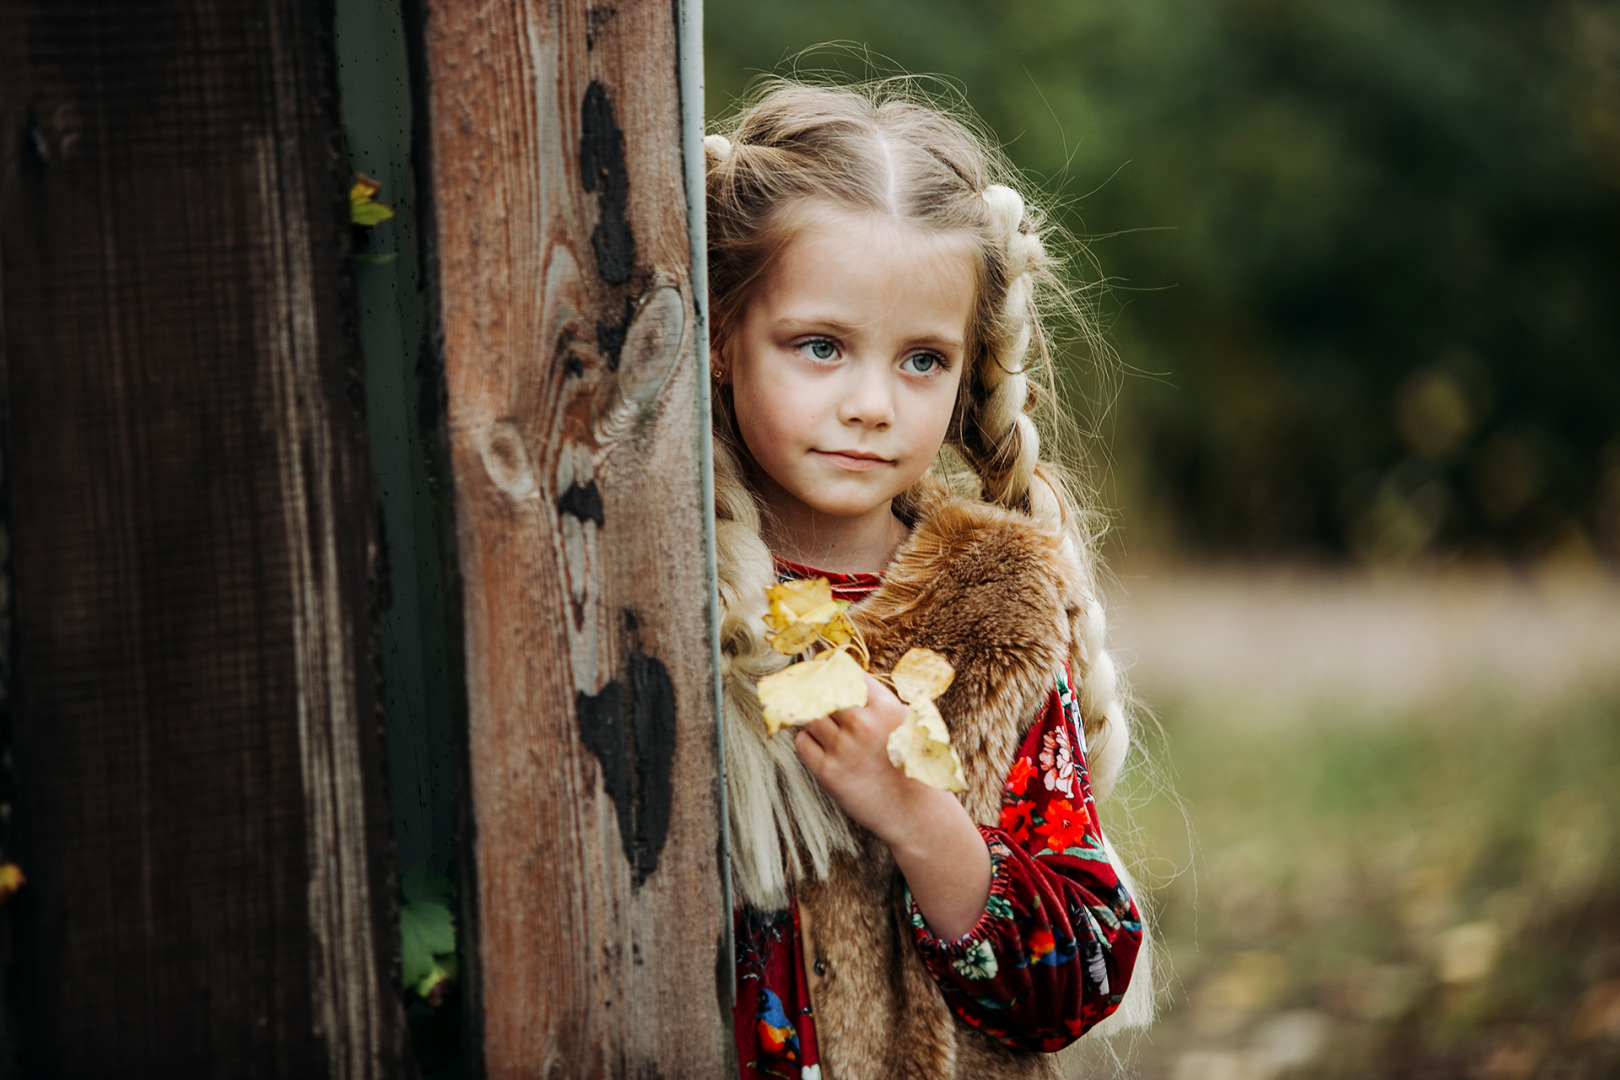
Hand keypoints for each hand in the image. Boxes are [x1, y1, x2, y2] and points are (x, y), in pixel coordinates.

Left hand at [793, 673, 915, 841]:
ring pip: (808, 715)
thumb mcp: (907, 722)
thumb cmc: (911, 764)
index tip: (818, 664)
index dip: (828, 665)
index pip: (845, 672)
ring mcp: (844, 748)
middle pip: (820, 690)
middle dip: (811, 687)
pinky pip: (802, 742)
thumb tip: (842, 673)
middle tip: (804, 687)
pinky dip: (807, 740)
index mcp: (885, 707)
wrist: (915, 812)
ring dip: (812, 717)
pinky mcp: (828, 772)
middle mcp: (863, 724)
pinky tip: (822, 746)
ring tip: (824, 726)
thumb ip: (878, 700)